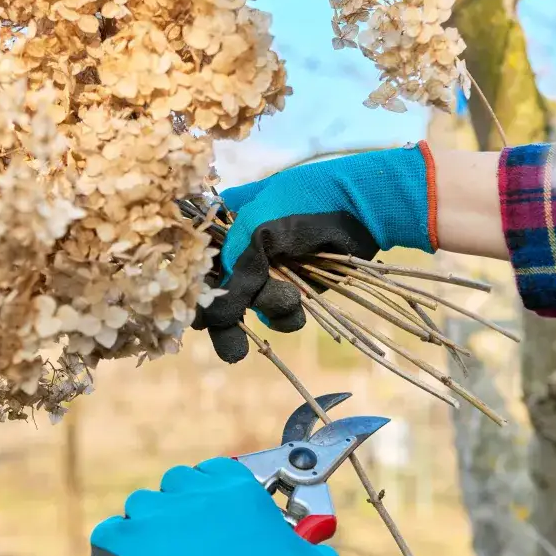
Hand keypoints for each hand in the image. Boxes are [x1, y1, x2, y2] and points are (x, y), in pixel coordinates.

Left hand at [88, 457, 349, 555]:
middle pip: (174, 486)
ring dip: (147, 534)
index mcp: (240, 488)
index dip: (210, 501)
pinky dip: (111, 555)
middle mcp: (197, 491)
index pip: (212, 474)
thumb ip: (311, 552)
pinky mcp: (129, 540)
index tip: (213, 526)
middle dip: (178, 514)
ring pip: (140, 509)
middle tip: (188, 551)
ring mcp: (160, 513)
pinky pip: (107, 536)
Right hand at [193, 144, 437, 362]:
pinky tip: (297, 307)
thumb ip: (234, 272)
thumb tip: (215, 314)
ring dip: (266, 309)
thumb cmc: (301, 205)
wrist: (359, 206)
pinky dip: (284, 315)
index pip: (196, 263)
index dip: (196, 290)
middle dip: (226, 319)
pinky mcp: (292, 285)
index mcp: (223, 223)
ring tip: (289, 300)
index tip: (200, 314)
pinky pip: (277, 313)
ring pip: (248, 306)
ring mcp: (267, 269)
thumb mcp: (257, 231)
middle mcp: (240, 248)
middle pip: (218, 292)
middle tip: (232, 350)